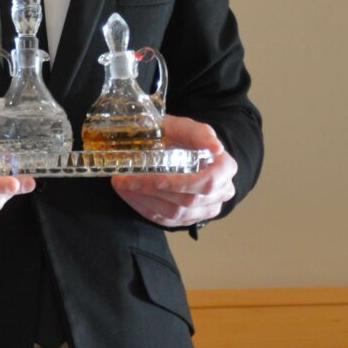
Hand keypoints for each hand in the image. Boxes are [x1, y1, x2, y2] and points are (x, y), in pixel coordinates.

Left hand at [111, 115, 236, 227]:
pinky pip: (166, 221)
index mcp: (225, 168)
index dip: (181, 184)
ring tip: (123, 185)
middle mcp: (221, 192)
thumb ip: (200, 133)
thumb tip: (216, 147)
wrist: (174, 146)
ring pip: (176, 214)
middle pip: (188, 200)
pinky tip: (129, 194)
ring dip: (145, 200)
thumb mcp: (186, 127)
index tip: (157, 180)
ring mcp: (206, 208)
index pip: (208, 183)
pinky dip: (144, 208)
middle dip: (154, 191)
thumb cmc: (178, 135)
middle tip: (126, 179)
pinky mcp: (189, 218)